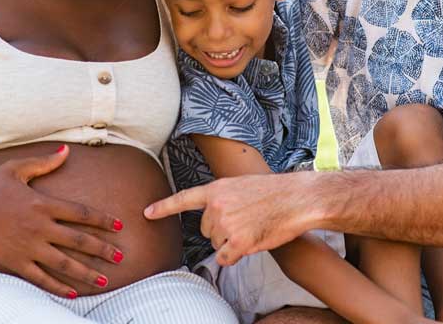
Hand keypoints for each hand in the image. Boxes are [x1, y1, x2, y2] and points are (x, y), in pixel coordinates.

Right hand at [0, 145, 123, 297]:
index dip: (102, 220)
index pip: (81, 213)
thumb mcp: (16, 168)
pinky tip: (72, 293)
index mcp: (43, 204)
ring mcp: (28, 247)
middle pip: (78, 241)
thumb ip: (44, 162)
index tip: (119, 226)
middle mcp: (39, 227)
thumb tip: (66, 150)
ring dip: (86, 272)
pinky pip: (40, 278)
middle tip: (122, 256)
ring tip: (104, 280)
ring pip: (63, 263)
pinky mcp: (15, 262)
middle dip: (102, 250)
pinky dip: (57, 286)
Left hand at [144, 171, 318, 265]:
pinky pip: (226, 258)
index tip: (146, 213)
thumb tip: (214, 214)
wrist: (295, 199)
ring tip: (252, 226)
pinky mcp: (237, 242)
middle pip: (206, 231)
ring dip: (232, 242)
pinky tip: (251, 241)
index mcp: (216, 189)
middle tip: (245, 220)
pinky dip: (236, 255)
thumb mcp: (241, 185)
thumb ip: (223, 197)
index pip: (184, 199)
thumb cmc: (274, 192)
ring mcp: (226, 224)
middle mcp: (216, 206)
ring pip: (217, 245)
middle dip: (221, 230)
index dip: (164, 207)